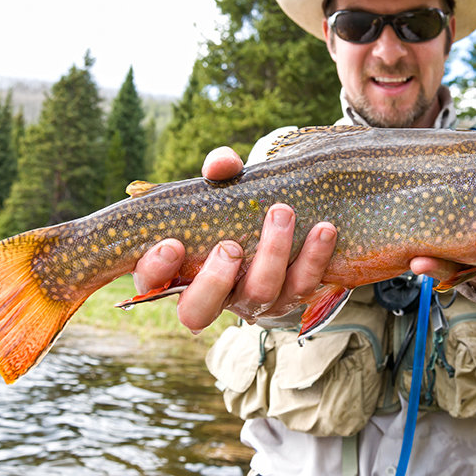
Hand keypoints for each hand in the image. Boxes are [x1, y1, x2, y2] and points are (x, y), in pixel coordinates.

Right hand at [132, 147, 336, 332]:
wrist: (280, 219)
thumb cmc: (236, 206)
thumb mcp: (224, 186)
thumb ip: (219, 171)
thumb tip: (221, 164)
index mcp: (177, 269)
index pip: (151, 283)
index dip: (156, 270)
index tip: (171, 245)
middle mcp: (211, 296)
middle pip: (200, 310)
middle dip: (215, 280)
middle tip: (230, 246)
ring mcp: (251, 302)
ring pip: (259, 294)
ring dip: (272, 255)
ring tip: (282, 213)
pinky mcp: (289, 299)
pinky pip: (303, 286)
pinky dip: (314, 257)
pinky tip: (324, 229)